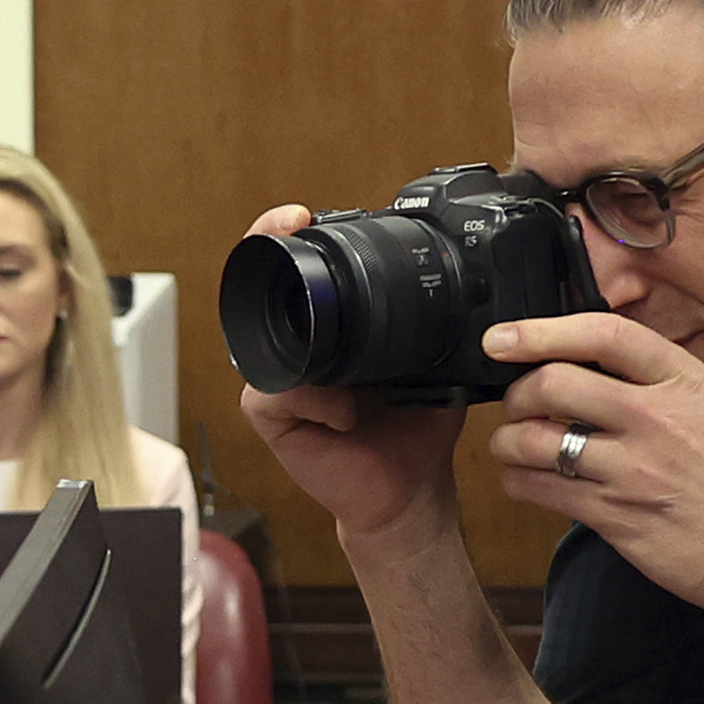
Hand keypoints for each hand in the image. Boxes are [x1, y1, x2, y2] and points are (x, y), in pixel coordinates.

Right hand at [229, 206, 470, 549]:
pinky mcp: (269, 417)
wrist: (412, 488)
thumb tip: (442, 273)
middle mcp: (296, 349)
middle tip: (295, 230)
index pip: (295, 273)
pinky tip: (347, 416)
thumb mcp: (429, 357)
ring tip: (347, 369)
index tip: (303, 214)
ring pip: (262, 342)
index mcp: (329, 329)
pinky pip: (276, 395)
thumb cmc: (416, 423)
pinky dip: (317, 402)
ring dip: (304, 345)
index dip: (283, 235)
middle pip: (263, 293)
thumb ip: (427, 318)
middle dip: (272, 257)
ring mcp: (277, 381)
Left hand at [466, 309, 703, 627]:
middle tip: (517, 404)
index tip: (504, 337)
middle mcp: (657, 418)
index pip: (602, 334)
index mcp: (684, 381)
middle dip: (518, 393)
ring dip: (508, 441)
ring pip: (535, 440)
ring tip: (512, 446)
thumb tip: (586, 367)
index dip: (542, 331)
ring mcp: (634, 469)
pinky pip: (541, 489)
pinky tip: (524, 480)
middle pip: (554, 383)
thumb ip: (655, 383)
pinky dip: (518, 481)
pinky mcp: (616, 516)